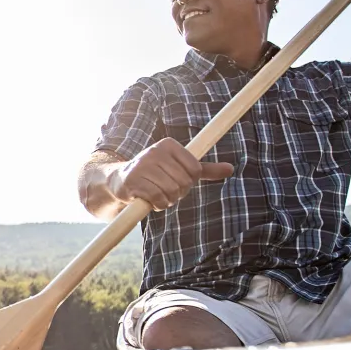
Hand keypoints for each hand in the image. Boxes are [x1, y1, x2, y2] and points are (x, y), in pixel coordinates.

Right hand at [107, 138, 233, 210]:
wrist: (119, 181)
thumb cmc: (155, 174)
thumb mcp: (179, 168)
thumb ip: (205, 170)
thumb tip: (231, 169)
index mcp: (169, 144)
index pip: (195, 170)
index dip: (189, 182)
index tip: (177, 180)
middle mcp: (155, 151)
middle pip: (184, 182)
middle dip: (178, 193)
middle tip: (165, 190)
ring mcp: (143, 165)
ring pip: (172, 191)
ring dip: (167, 200)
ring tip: (157, 195)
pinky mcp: (133, 181)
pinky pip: (158, 198)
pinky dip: (158, 205)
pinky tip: (150, 200)